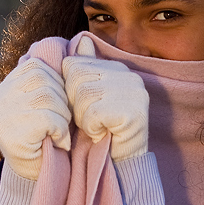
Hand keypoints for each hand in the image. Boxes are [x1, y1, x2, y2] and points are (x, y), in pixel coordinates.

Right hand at [0, 55, 70, 179]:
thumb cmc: (56, 139)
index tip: (61, 107)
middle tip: (61, 124)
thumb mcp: (59, 101)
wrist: (48, 180)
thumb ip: (66, 72)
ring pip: (47, 96)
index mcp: (3, 89)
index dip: (58, 85)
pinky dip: (60, 130)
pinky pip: (48, 117)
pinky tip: (56, 142)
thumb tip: (87, 39)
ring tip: (57, 133)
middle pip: (42, 78)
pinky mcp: (8, 134)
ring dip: (62, 117)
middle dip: (61, 101)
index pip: (37, 67)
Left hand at [62, 36, 149, 161]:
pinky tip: (102, 134)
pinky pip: (94, 113)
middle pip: (76, 76)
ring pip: (83, 94)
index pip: (74, 64)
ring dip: (83, 118)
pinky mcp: (133, 112)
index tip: (83, 108)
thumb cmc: (101, 131)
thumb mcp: (87, 98)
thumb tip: (82, 40)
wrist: (121, 164)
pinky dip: (92, 128)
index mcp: (118, 68)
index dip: (69, 90)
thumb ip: (84, 69)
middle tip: (89, 120)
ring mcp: (134, 93)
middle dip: (74, 104)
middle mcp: (129, 76)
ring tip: (96, 127)